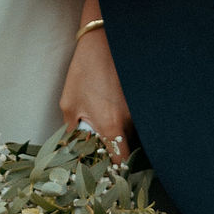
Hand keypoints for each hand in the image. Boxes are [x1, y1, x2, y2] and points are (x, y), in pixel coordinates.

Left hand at [60, 25, 133, 168]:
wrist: (103, 41)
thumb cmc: (84, 72)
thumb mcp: (70, 103)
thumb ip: (73, 131)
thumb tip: (74, 149)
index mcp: (111, 125)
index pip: (121, 161)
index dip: (117, 170)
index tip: (110, 173)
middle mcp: (131, 120)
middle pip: (130, 148)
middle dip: (118, 151)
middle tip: (105, 150)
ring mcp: (140, 108)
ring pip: (135, 132)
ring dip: (124, 134)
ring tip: (109, 125)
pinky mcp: (144, 99)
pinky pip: (140, 118)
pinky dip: (129, 120)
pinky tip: (117, 110)